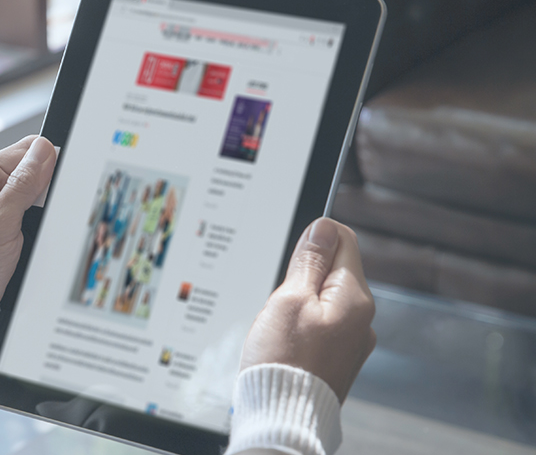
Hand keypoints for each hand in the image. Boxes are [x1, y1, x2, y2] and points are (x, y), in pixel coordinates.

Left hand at [0, 135, 57, 301]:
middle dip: (46, 189)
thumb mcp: (0, 222)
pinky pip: (29, 216)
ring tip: (35, 230)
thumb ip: (23, 184)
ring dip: (43, 210)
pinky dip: (38, 225)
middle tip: (43, 213)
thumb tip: (43, 149)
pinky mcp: (2, 228)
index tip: (63, 180)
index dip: (48, 161)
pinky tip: (35, 239)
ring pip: (34, 196)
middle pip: (31, 172)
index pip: (24, 151)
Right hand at [240, 218, 375, 400]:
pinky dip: (302, 325)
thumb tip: (323, 228)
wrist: (283, 416)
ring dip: (300, 302)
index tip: (293, 256)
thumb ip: (309, 260)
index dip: (314, 238)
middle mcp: (362, 318)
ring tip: (281, 327)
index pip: (343, 240)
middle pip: (333, 271)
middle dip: (302, 276)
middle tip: (281, 301)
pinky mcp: (340, 358)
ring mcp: (353, 340)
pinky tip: (286, 343)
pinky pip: (322, 325)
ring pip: (324, 299)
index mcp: (354, 298)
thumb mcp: (288, 298)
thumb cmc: (283, 360)